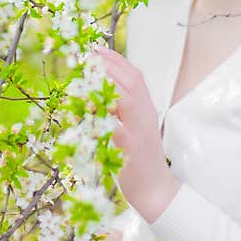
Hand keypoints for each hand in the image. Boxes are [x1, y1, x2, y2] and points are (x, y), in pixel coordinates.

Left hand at [95, 45, 180, 222]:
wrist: (156, 191)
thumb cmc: (141, 160)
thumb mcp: (136, 129)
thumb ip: (123, 111)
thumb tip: (99, 94)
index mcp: (148, 109)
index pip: (136, 76)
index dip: (117, 60)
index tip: (98, 49)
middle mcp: (146, 115)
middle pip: (131, 81)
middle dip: (107, 65)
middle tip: (87, 56)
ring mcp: (138, 130)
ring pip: (124, 99)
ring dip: (103, 85)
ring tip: (84, 77)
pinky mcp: (128, 148)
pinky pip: (113, 127)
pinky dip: (98, 117)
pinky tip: (84, 111)